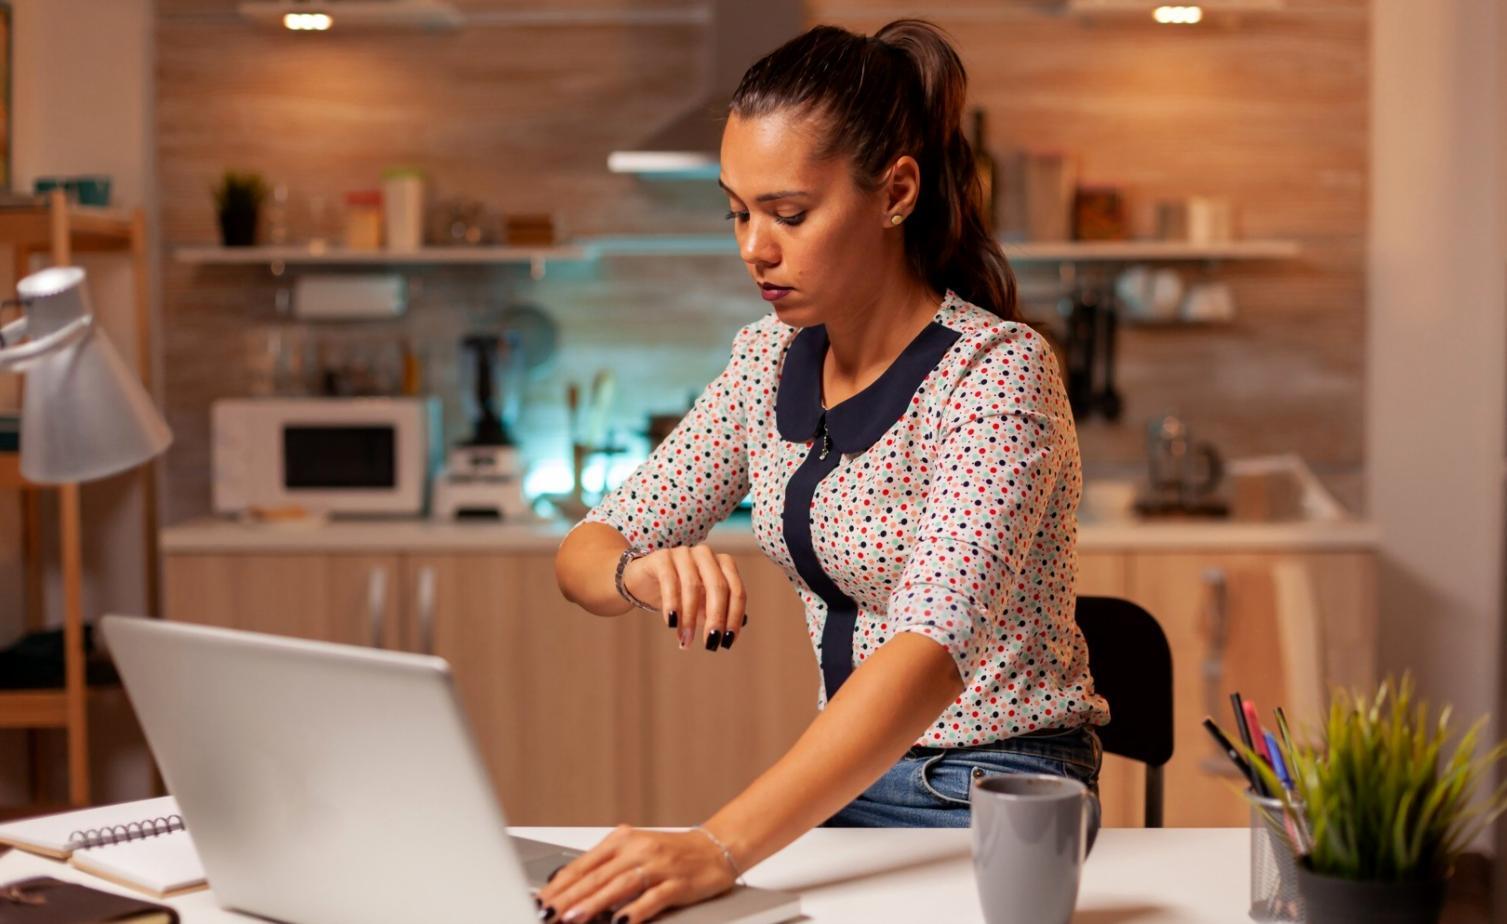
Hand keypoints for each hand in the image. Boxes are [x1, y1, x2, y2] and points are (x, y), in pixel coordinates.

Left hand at [532, 825, 737, 923]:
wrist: (715, 847)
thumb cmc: (671, 852)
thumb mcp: (634, 852)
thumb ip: (605, 868)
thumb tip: (568, 890)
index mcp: (621, 840)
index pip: (582, 865)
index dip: (559, 885)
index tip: (540, 901)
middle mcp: (637, 849)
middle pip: (596, 876)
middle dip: (568, 897)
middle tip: (548, 913)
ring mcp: (658, 866)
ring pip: (619, 886)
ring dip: (594, 903)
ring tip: (572, 918)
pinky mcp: (677, 883)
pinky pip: (652, 899)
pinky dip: (635, 911)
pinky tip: (621, 922)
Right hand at [622, 545, 748, 650]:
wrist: (643, 582)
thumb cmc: (680, 594)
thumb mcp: (703, 605)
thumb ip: (721, 611)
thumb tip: (744, 624)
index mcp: (723, 563)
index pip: (736, 590)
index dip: (734, 617)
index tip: (727, 642)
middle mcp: (706, 555)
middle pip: (719, 587)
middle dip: (716, 618)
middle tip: (710, 644)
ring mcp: (684, 553)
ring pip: (693, 586)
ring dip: (690, 617)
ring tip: (685, 640)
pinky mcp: (661, 557)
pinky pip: (669, 581)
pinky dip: (672, 604)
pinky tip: (671, 623)